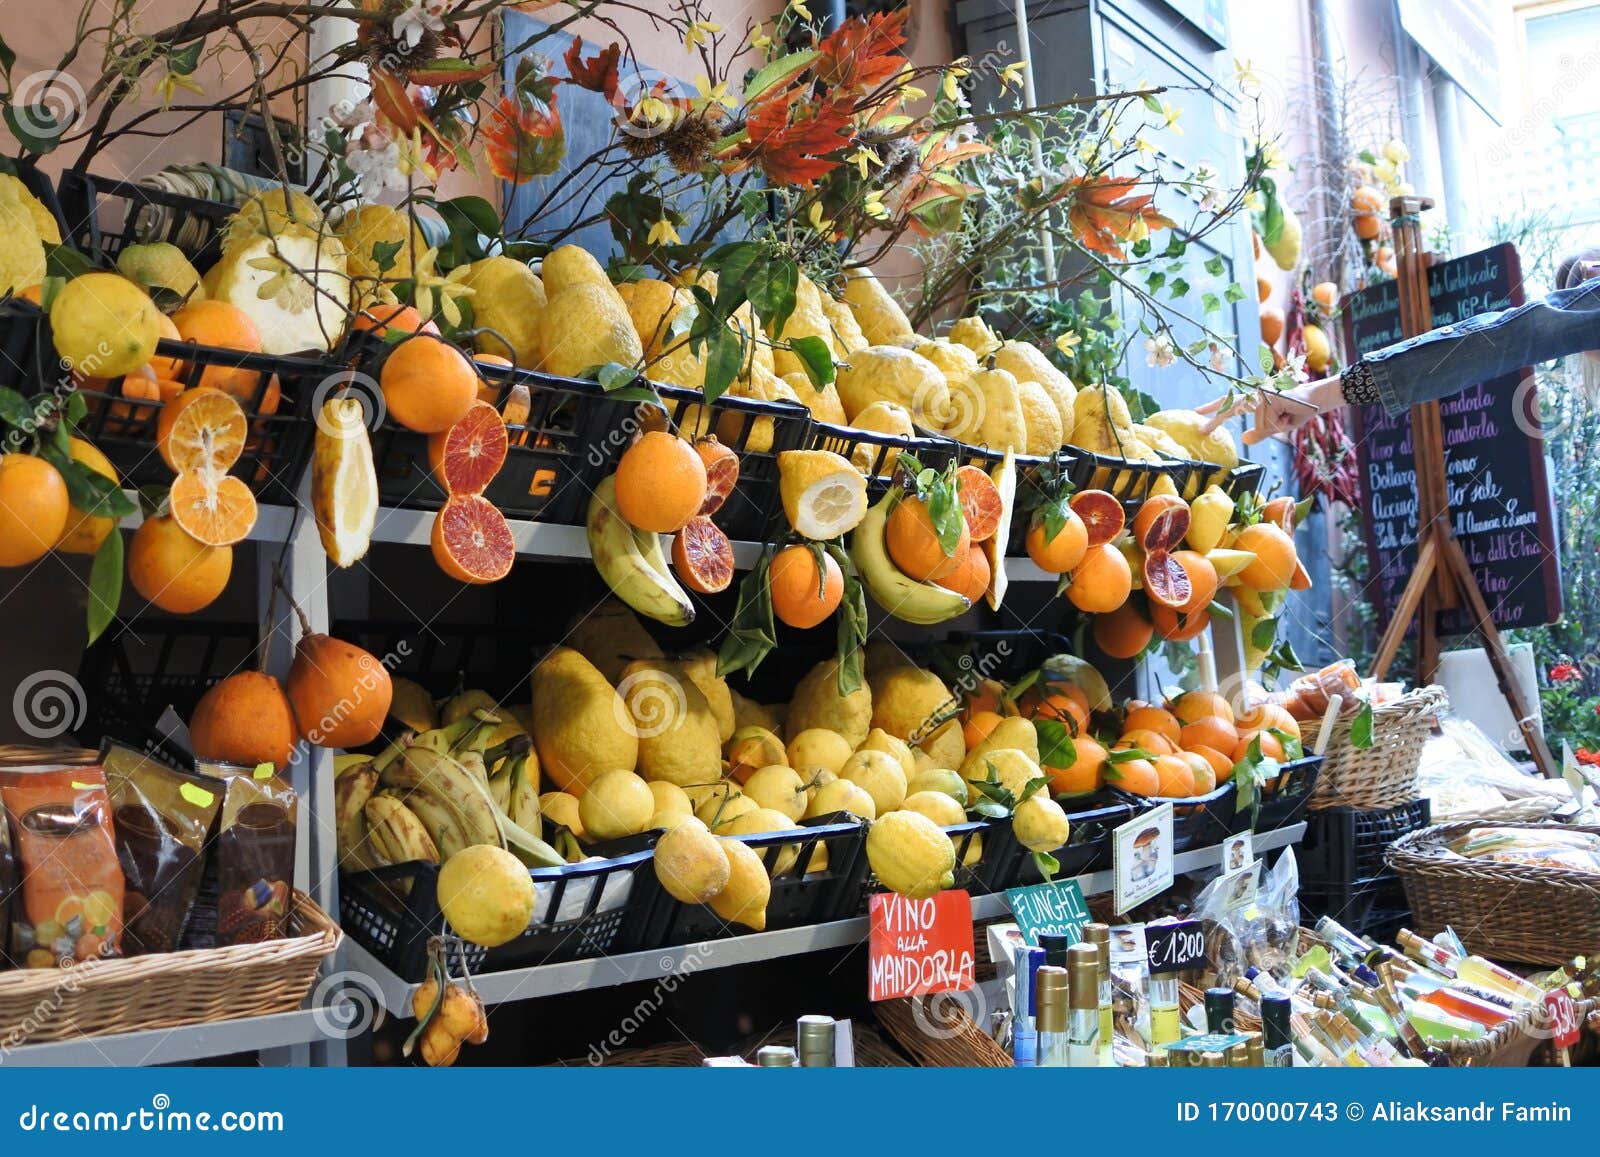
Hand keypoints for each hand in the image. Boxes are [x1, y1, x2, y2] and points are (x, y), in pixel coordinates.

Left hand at [1197, 376, 1340, 443]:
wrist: (1316, 400)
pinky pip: (1270, 421)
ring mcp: (1262, 395)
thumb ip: (1259, 433)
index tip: (1197, 413)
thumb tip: (1243, 440)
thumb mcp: (1275, 427)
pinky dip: (1280, 423)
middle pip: (1232, 407)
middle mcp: (1255, 395)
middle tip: (1198, 426)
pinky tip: (1288, 414)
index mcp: (1254, 401)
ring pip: (1260, 422)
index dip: (1213, 409)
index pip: (1230, 404)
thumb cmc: (1295, 412)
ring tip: (1287, 417)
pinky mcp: (1270, 397)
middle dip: (1216, 418)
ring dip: (1275, 425)